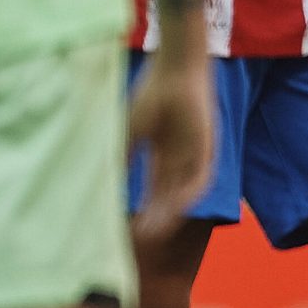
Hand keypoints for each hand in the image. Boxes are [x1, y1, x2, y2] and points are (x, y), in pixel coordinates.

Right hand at [126, 47, 214, 239]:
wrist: (176, 71)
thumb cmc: (152, 94)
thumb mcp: (130, 130)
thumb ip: (120, 155)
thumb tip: (100, 180)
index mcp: (162, 151)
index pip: (154, 187)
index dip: (143, 207)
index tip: (129, 224)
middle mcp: (180, 158)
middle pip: (167, 195)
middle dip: (154, 217)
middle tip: (139, 236)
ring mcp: (194, 155)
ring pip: (181, 193)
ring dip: (168, 212)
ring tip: (152, 229)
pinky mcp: (206, 151)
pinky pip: (197, 180)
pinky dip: (185, 196)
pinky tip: (172, 208)